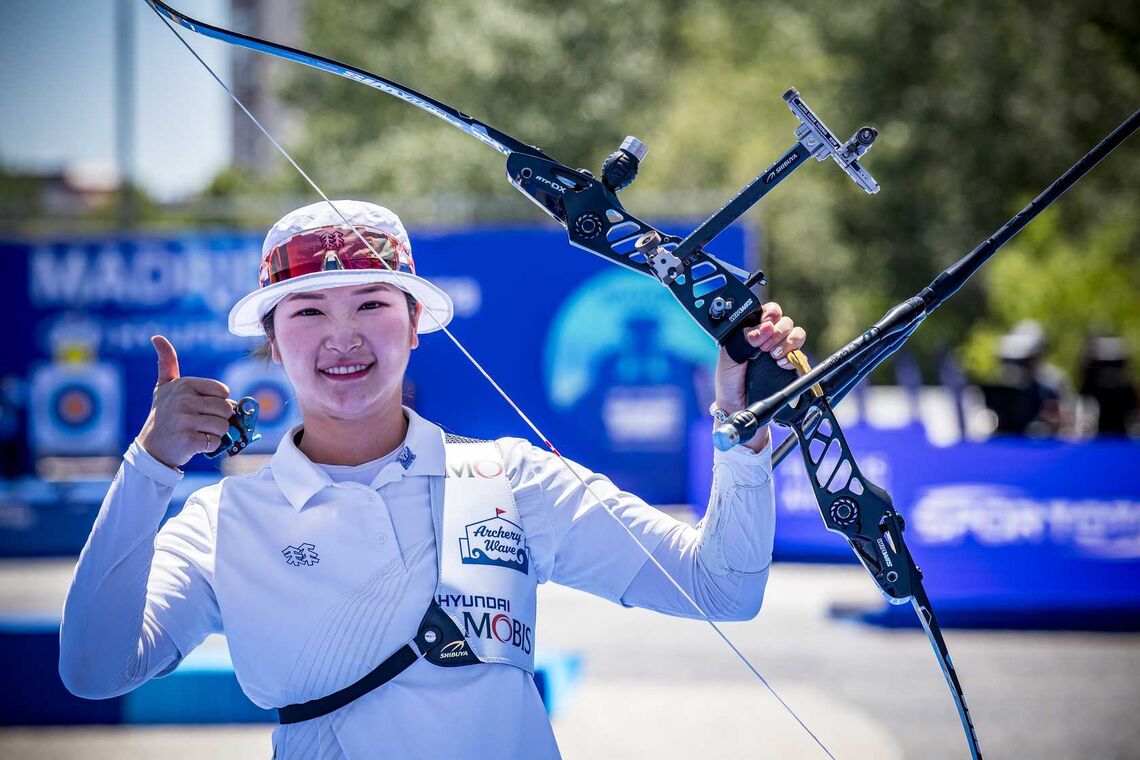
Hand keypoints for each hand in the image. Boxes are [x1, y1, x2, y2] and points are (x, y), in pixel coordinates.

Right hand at [137, 335, 232, 468]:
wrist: (152, 448)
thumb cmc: (164, 415)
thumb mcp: (164, 387)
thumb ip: (167, 362)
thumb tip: (157, 337)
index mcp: (184, 384)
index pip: (223, 392)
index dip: (218, 402)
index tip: (201, 408)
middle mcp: (183, 400)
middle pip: (226, 409)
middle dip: (219, 419)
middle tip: (200, 423)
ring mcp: (185, 420)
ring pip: (224, 426)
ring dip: (216, 433)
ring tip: (198, 432)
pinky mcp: (188, 439)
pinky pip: (216, 442)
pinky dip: (211, 446)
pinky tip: (195, 443)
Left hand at [714, 302, 806, 451]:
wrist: (736, 406)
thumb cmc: (729, 380)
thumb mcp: (728, 357)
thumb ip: (743, 339)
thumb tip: (763, 329)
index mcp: (753, 331)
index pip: (768, 313)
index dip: (770, 314)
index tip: (766, 324)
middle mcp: (769, 339)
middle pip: (785, 321)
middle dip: (778, 330)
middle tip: (765, 346)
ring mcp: (781, 352)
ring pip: (797, 334)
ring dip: (787, 341)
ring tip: (773, 355)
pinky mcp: (791, 366)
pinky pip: (800, 355)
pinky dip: (792, 357)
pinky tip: (780, 364)